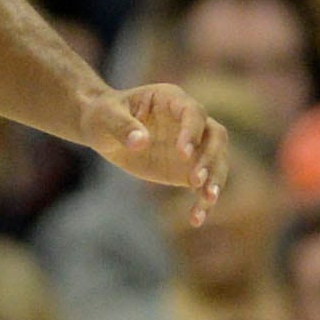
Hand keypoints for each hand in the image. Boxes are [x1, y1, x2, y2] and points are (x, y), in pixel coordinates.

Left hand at [84, 83, 228, 226]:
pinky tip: (196, 219)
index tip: (183, 153)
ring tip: (207, 200)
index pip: (193, 113)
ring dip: (215, 181)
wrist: (102, 129)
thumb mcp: (105, 117)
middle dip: (209, 158)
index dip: (192, 132)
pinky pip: (202, 185)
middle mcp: (190, 121)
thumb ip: (122, 127)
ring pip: (217, 162)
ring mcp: (193, 145)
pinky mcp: (187, 167)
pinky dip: (202, 202)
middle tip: (195, 180)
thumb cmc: (102, 115)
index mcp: (172, 99)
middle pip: (216, 137)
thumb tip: (140, 142)